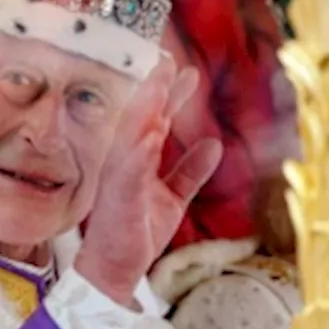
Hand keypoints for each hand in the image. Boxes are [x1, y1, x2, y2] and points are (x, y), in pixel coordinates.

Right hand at [74, 59, 222, 306]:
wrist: (115, 270)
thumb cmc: (136, 233)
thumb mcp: (172, 198)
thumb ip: (189, 171)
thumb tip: (213, 144)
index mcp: (135, 160)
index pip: (151, 119)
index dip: (165, 93)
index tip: (180, 67)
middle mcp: (124, 163)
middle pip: (139, 118)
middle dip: (153, 88)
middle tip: (167, 58)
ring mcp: (118, 179)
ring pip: (132, 135)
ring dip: (146, 107)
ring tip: (159, 81)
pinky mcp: (118, 199)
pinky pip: (129, 172)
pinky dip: (140, 152)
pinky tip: (151, 134)